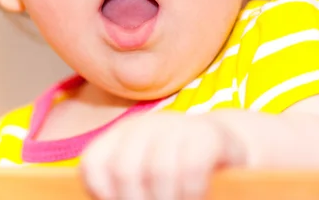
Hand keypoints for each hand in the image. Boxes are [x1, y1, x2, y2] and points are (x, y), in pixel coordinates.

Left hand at [79, 112, 245, 199]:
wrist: (226, 145)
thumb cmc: (178, 170)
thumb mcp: (144, 176)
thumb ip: (127, 185)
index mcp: (120, 136)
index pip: (93, 164)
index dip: (101, 192)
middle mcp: (143, 126)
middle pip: (124, 170)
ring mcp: (175, 126)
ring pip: (158, 170)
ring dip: (167, 198)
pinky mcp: (207, 134)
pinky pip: (192, 167)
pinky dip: (191, 192)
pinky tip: (194, 198)